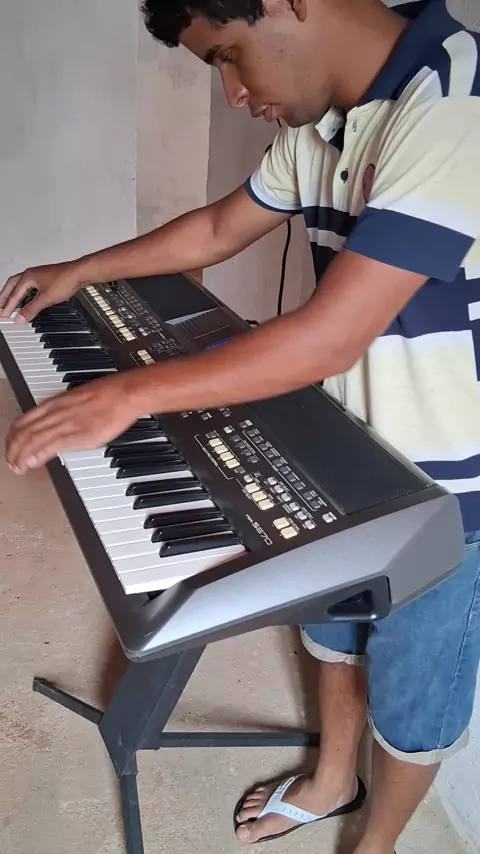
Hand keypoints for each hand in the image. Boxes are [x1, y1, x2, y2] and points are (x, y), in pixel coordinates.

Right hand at [0, 261, 87, 323]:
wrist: (80, 274)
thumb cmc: (65, 279)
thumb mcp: (46, 298)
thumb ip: (31, 309)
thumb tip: (20, 318)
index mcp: (27, 277)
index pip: (13, 295)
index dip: (7, 307)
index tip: (3, 316)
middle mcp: (30, 275)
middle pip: (11, 286)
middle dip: (4, 298)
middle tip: (0, 308)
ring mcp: (38, 276)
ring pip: (19, 286)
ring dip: (13, 296)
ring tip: (9, 304)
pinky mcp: (45, 280)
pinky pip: (29, 288)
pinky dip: (24, 295)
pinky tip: (26, 301)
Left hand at [5, 373, 142, 473]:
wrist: (124, 394)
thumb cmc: (106, 395)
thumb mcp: (76, 399)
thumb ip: (62, 412)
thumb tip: (55, 424)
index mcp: (54, 404)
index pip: (22, 421)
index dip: (12, 437)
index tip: (10, 448)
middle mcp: (55, 413)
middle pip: (23, 433)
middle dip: (12, 450)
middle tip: (11, 462)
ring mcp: (66, 423)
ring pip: (32, 440)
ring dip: (21, 456)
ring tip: (18, 467)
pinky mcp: (78, 434)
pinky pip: (51, 445)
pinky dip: (38, 455)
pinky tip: (33, 463)